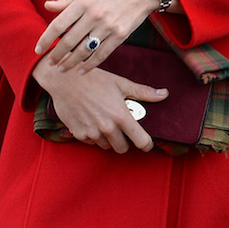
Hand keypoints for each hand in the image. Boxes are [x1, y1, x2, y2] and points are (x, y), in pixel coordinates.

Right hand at [33, 54, 167, 153]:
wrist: (63, 79)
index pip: (141, 141)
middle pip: (122, 148)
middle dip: (124, 141)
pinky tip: (90, 120)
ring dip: (108, 138)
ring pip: (106, 146)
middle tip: (121, 130)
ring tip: (103, 121)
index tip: (146, 144)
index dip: (146, 144)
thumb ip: (143, 92)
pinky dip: (93, 135)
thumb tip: (165, 94)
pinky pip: (91, 142)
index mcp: (121, 116)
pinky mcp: (78, 134)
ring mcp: (91, 133)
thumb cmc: (93, 78)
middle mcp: (107, 128)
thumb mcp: (120, 83)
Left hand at [34, 0, 160, 72]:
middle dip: (57, 55)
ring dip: (71, 62)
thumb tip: (47, 6)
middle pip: (69, 41)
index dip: (46, 39)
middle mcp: (94, 15)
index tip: (38, 49)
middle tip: (50, 63)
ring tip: (63, 69)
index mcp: (83, 2)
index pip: (58, 24)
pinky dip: (91, 64)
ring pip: (84, 50)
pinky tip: (82, 70)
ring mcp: (108, 26)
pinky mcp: (120, 35)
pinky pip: (102, 54)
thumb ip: (67, 0)